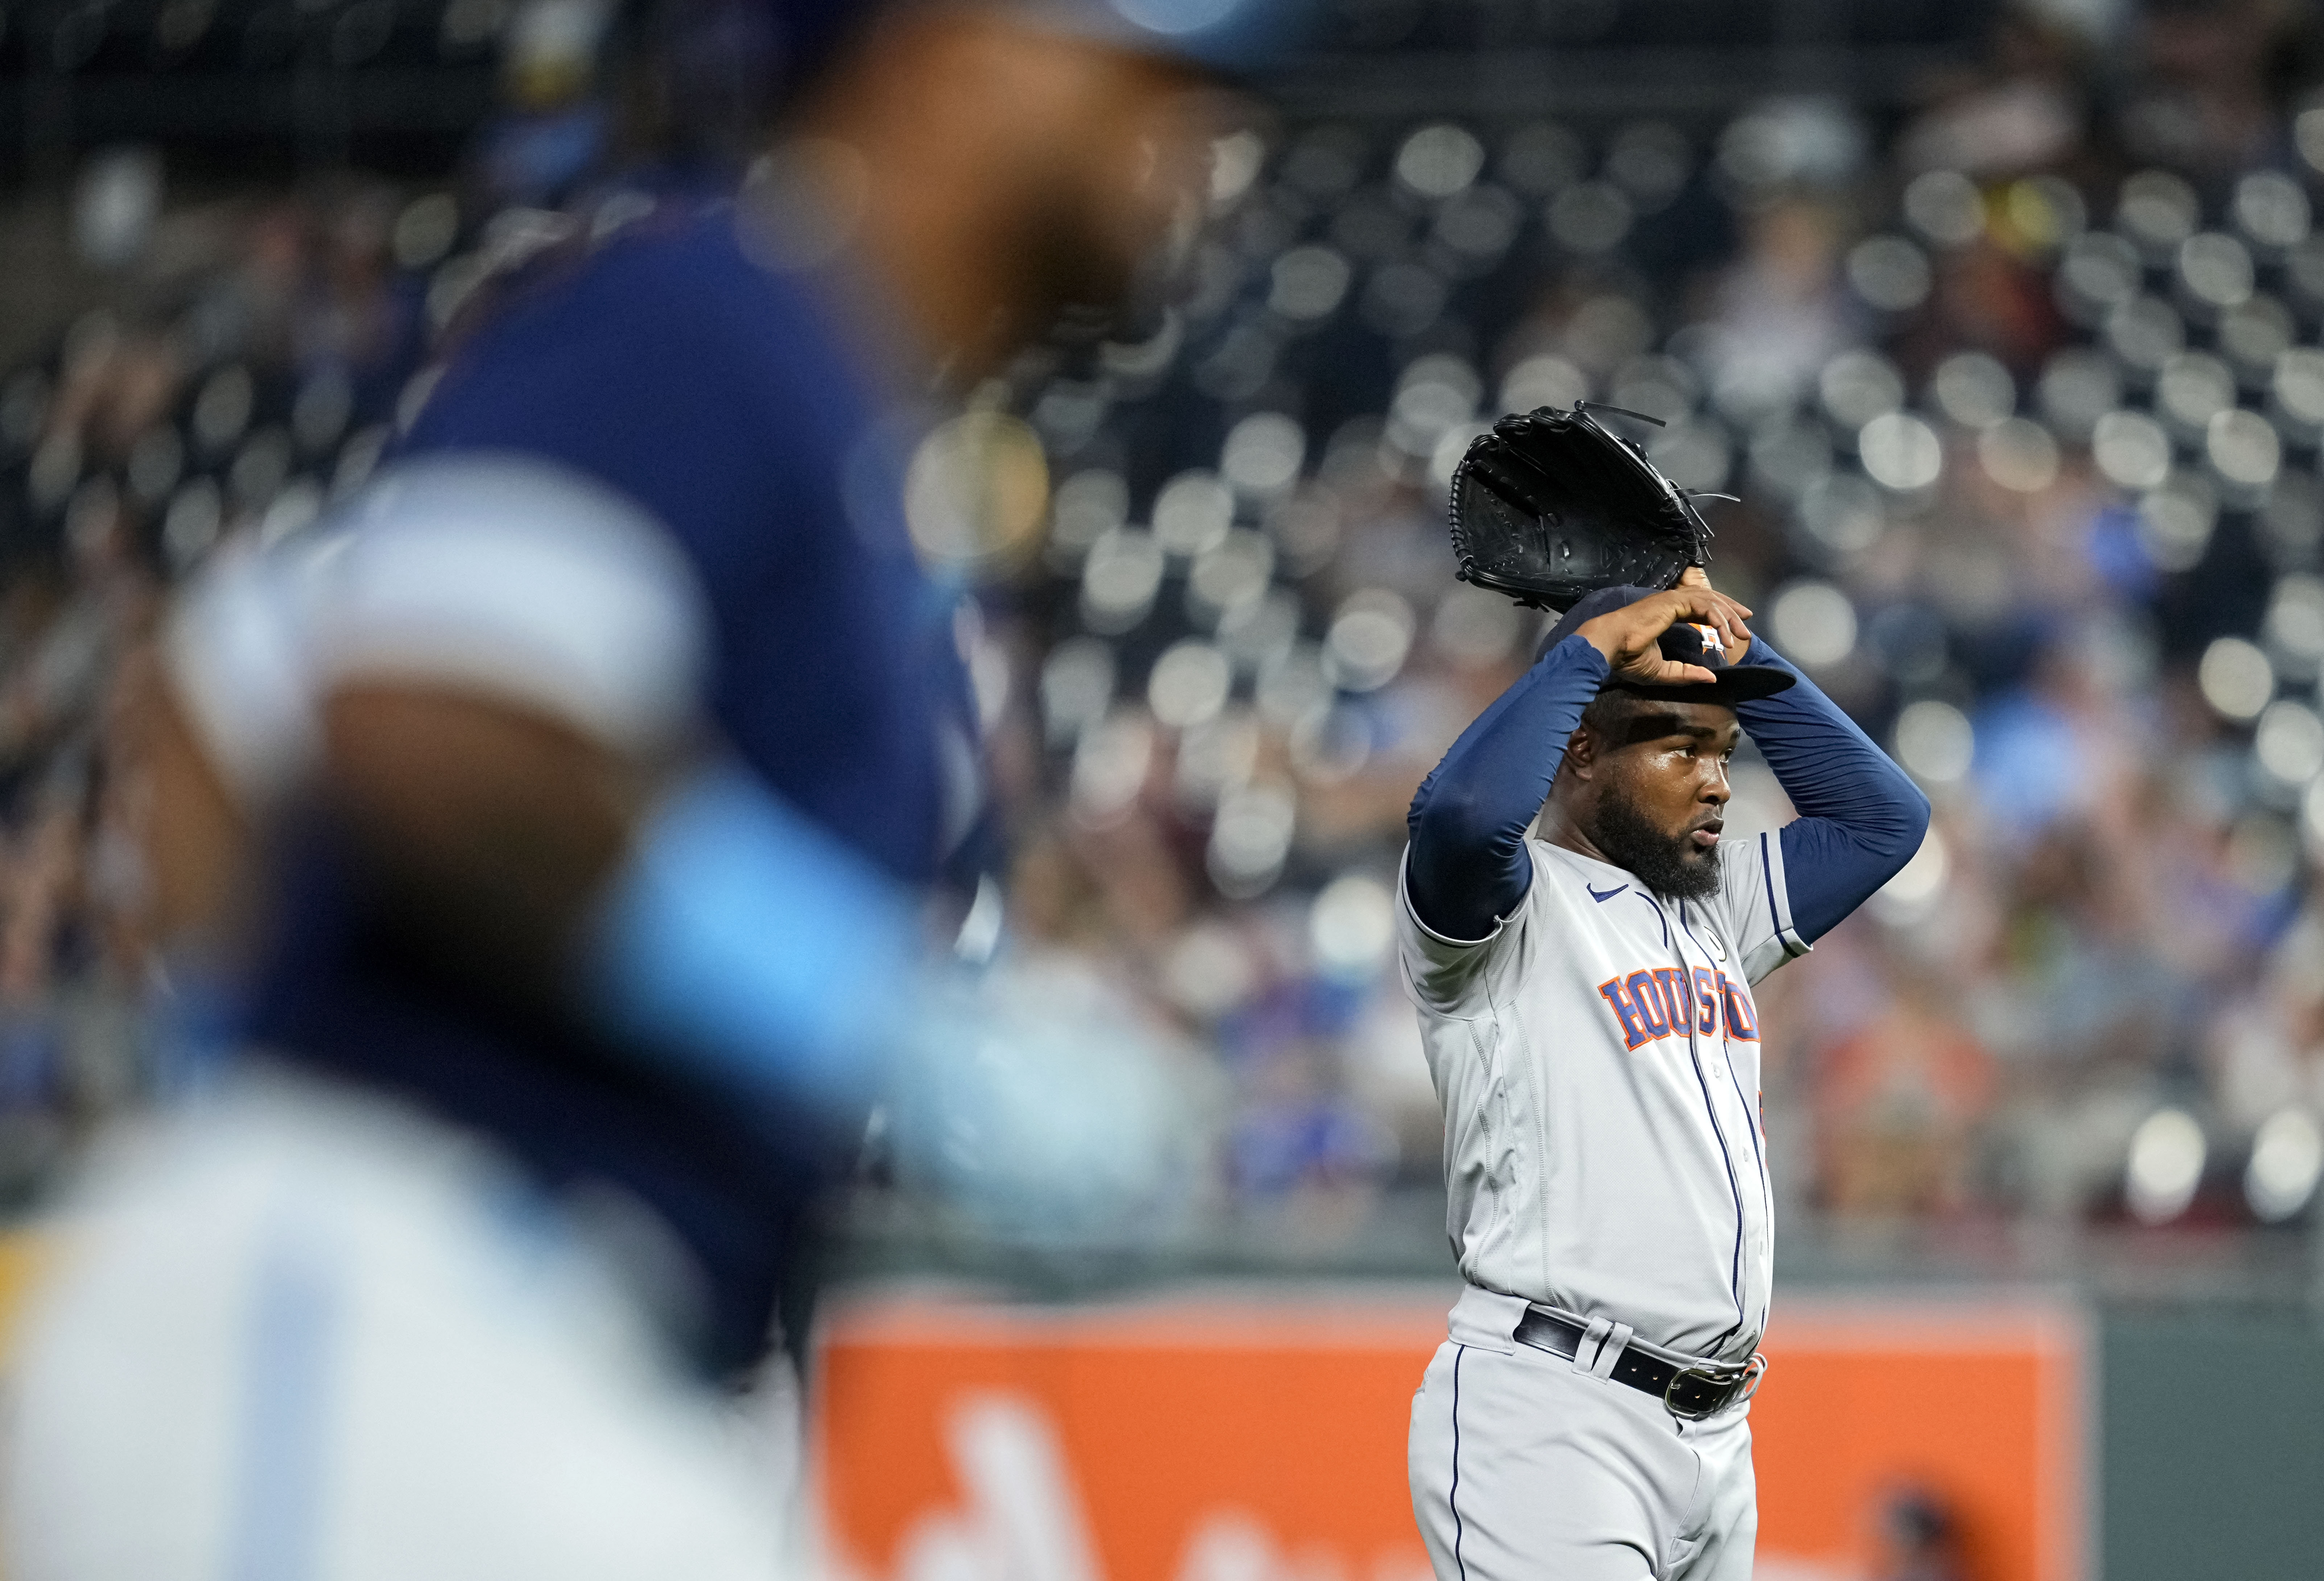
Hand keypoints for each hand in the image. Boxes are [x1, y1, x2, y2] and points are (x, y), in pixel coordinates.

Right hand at [1576, 577, 1754, 686]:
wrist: (1610, 647)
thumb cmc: (1627, 658)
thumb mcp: (1662, 672)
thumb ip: (1686, 673)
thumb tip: (1712, 678)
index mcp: (1667, 611)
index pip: (1700, 605)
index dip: (1720, 613)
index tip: (1736, 625)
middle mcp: (1671, 602)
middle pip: (1710, 599)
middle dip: (1731, 611)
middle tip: (1746, 626)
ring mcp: (1672, 599)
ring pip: (1710, 600)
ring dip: (1728, 616)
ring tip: (1740, 634)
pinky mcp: (1673, 602)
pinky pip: (1704, 606)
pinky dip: (1717, 620)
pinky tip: (1723, 636)